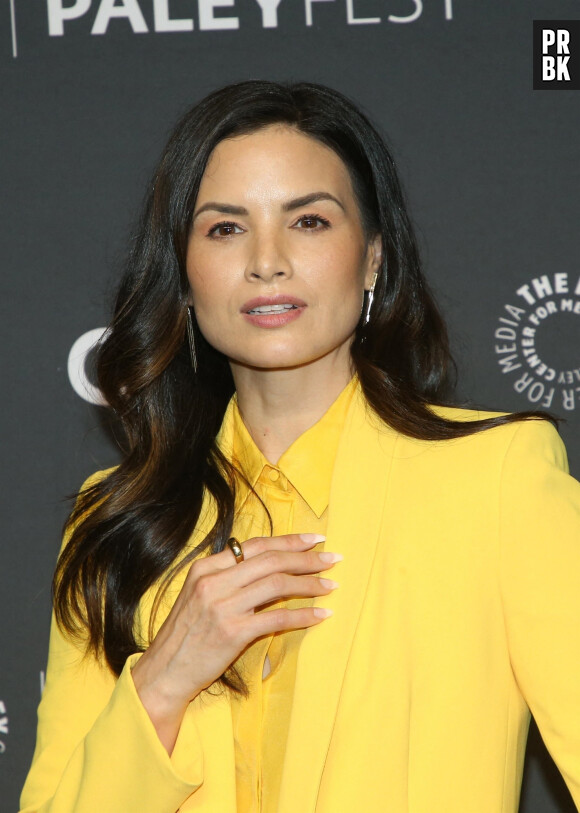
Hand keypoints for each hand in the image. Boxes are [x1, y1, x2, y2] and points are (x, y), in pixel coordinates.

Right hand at [131, 532, 340, 752]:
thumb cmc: (185, 635)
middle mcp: (213, 582)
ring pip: (277, 584)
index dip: (289, 540)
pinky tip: (321, 615)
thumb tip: (267, 563)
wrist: (164, 672)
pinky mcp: (233, 632)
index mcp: (206, 567)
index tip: (314, 539)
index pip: (256, 545)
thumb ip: (227, 577)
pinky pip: (277, 618)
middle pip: (271, 560)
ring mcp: (223, 606)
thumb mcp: (199, 595)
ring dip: (310, 583)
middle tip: (333, 558)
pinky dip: (303, 615)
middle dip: (306, 558)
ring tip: (331, 585)